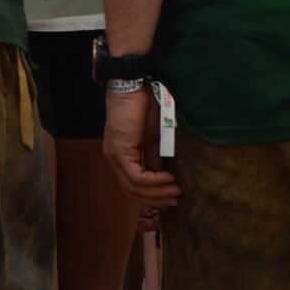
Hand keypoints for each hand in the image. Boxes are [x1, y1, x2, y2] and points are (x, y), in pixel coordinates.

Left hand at [102, 86, 179, 208]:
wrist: (134, 88)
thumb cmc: (143, 109)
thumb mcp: (152, 139)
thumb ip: (154, 159)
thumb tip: (164, 176)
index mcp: (121, 157)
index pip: (132, 186)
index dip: (152, 196)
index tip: (171, 198)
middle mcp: (114, 160)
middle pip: (131, 192)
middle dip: (155, 199)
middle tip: (175, 200)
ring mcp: (114, 157)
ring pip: (133, 187)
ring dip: (157, 193)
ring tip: (175, 192)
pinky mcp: (120, 152)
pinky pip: (137, 177)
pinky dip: (154, 181)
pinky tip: (169, 178)